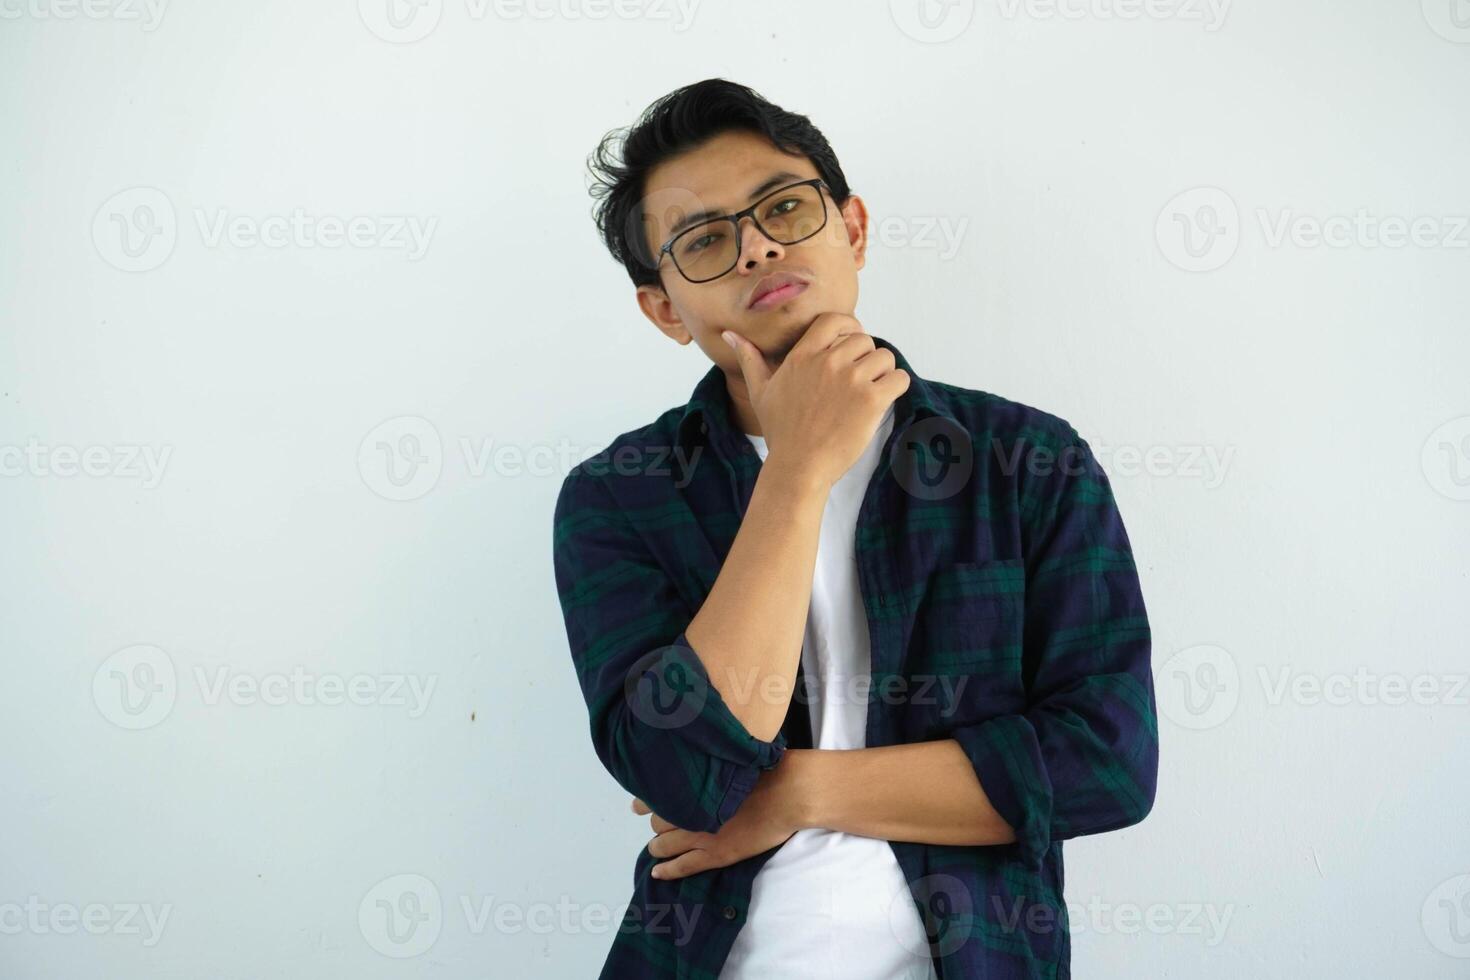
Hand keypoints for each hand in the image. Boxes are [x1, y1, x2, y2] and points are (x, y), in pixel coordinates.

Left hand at [631, 753, 808, 880]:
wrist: (788, 793)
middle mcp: (691, 810)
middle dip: (656, 822)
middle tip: (658, 822)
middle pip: (658, 820)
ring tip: (657, 846)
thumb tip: (698, 753)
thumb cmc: (765, 769)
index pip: (656, 796)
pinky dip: (667, 870)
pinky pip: (683, 866)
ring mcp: (702, 835)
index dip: (645, 801)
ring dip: (658, 845)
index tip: (638, 803)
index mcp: (693, 785)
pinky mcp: (716, 854)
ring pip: (663, 844)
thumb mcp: (730, 757)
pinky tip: (657, 872)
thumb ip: (709, 763)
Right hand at [722, 313, 909, 490]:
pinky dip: (896, 387)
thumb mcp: (760, 391)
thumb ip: (750, 359)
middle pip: (864, 339)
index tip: (851, 347)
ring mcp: (851, 380)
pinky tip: (882, 401)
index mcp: (803, 355)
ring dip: (883, 373)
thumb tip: (730, 335)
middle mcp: (828, 362)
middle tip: (858, 381)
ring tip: (870, 392)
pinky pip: (898, 378)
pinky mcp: (871, 400)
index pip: (835, 320)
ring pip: (884, 357)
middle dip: (866, 357)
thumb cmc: (780, 432)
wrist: (798, 467)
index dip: (849, 329)